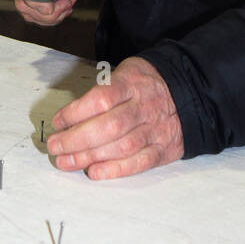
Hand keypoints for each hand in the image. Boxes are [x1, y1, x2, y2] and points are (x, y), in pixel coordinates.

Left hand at [47, 56, 183, 178]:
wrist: (189, 93)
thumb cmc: (146, 84)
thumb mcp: (126, 71)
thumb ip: (103, 89)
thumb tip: (71, 114)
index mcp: (132, 84)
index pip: (101, 98)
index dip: (76, 112)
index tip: (58, 122)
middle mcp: (144, 107)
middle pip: (109, 126)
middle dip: (77, 140)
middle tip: (55, 146)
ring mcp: (155, 129)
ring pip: (122, 147)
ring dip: (89, 157)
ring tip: (65, 162)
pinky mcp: (162, 149)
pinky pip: (140, 162)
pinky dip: (115, 170)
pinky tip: (94, 172)